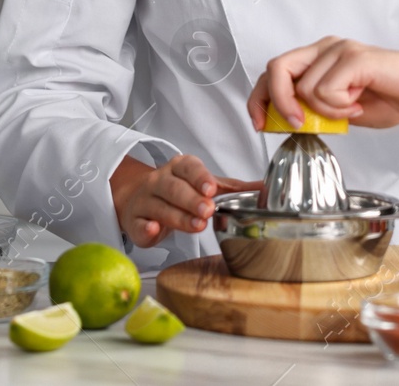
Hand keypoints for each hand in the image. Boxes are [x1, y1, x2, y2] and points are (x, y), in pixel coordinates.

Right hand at [111, 154, 260, 248]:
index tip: (211, 189)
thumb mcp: (205, 185)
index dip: (200, 177)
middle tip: (207, 211)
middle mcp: (160, 181)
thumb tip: (263, 189)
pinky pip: (139, 225)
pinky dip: (147, 229)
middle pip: (174, 188)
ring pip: (161, 207)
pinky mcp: (135, 222)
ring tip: (197, 225)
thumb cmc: (179, 191)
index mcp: (179, 168)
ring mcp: (145, 201)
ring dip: (179, 217)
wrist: (142, 199)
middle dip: (192, 200)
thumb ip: (233, 188)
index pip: (189, 168)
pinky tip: (154, 230)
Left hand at [247, 35, 398, 130]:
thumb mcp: (344, 111)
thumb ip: (317, 110)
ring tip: (353, 108)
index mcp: (321, 58)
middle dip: (277, 102)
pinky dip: (339, 107)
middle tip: (296, 123)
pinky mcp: (354, 57)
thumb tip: (288, 119)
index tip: (261, 122)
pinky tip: (359, 104)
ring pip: (305, 89)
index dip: (259, 97)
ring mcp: (340, 49)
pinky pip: (326, 91)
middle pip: (277, 68)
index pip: (275, 71)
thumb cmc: (394, 95)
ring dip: (326, 111)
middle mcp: (326, 48)